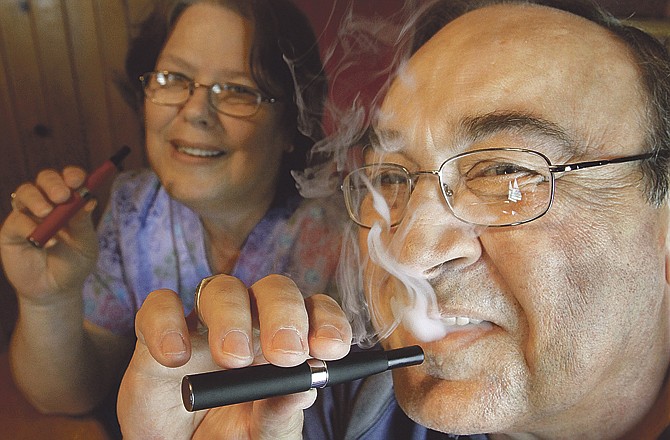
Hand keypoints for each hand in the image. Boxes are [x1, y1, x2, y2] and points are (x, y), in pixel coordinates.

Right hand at [0, 167, 97, 300]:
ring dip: (37, 199)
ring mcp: (27, 214)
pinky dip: (31, 228)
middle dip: (53, 183)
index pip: (69, 179)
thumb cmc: (74, 263)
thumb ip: (83, 223)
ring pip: (25, 192)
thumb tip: (88, 200)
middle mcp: (47, 202)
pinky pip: (17, 220)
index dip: (73, 175)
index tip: (79, 180)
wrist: (56, 290)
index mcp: (69, 201)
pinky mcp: (11, 231)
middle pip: (45, 179)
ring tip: (48, 214)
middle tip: (62, 196)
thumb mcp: (85, 244)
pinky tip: (48, 242)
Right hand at [118, 274, 351, 439]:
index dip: (328, 321)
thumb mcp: (264, 433)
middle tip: (285, 354)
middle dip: (284, 314)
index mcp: (285, 340)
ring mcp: (204, 323)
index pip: (315, 311)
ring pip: (222, 288)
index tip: (331, 349)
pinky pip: (160, 305)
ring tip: (232, 360)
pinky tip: (176, 358)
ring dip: (232, 317)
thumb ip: (282, 414)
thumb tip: (303, 387)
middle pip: (274, 289)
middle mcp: (250, 322)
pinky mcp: (158, 330)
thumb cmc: (231, 437)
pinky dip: (168, 323)